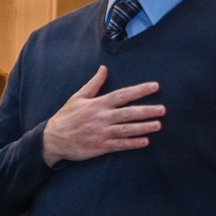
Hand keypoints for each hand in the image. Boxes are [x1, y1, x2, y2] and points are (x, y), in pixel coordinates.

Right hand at [42, 66, 163, 164]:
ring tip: (158, 125)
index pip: (123, 95)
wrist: (52, 139)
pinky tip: (145, 141)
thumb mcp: (78, 97)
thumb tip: (104, 68)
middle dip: (147, 111)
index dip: (140, 90)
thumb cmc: (65, 117)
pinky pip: (119, 145)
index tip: (155, 86)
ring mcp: (101, 133)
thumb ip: (94, 84)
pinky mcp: (100, 146)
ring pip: (126, 129)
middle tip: (162, 109)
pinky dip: (132, 143)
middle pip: (128, 113)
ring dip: (143, 127)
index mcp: (98, 104)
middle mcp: (102, 118)